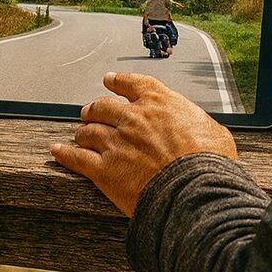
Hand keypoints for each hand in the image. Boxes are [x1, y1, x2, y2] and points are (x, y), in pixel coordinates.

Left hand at [50, 72, 236, 215]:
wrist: (195, 191)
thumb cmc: (210, 164)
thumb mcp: (215, 133)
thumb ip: (200, 125)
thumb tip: (203, 130)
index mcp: (160, 103)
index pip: (132, 84)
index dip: (117, 81)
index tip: (110, 80)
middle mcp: (133, 118)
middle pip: (103, 106)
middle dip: (94, 109)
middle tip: (90, 112)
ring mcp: (116, 143)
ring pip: (88, 131)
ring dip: (82, 132)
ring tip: (79, 135)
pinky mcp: (104, 170)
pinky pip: (77, 158)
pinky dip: (64, 154)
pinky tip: (56, 151)